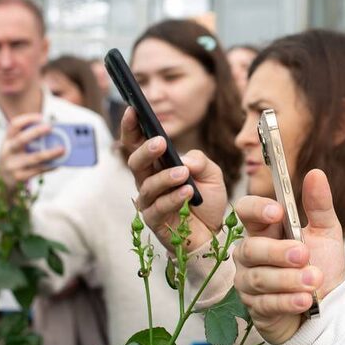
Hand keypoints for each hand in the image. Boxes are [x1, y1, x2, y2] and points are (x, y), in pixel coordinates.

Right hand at [0, 113, 63, 186]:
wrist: (3, 181)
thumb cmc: (16, 159)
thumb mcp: (16, 147)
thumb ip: (29, 140)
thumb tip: (54, 135)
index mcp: (7, 140)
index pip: (14, 125)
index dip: (27, 119)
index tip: (40, 117)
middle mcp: (7, 151)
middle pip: (21, 139)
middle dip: (36, 132)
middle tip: (50, 127)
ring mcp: (12, 165)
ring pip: (35, 157)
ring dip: (50, 152)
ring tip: (62, 149)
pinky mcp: (20, 176)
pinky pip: (39, 170)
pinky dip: (50, 166)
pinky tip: (59, 163)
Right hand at [121, 107, 228, 253]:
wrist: (213, 234)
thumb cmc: (207, 202)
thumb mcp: (212, 175)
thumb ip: (201, 161)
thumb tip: (184, 160)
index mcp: (157, 165)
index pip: (138, 143)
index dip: (132, 127)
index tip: (134, 110)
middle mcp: (148, 181)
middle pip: (135, 162)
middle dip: (146, 150)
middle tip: (161, 142)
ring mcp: (149, 202)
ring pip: (147, 186)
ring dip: (165, 177)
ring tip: (183, 174)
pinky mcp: (154, 221)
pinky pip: (158, 208)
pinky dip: (173, 198)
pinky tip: (188, 193)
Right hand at [233, 169, 344, 344]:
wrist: (328, 308)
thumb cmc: (322, 266)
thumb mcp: (326, 234)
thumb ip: (319, 205)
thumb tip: (316, 172)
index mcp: (265, 229)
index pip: (245, 211)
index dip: (256, 209)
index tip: (278, 211)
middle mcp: (250, 253)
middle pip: (250, 247)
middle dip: (278, 252)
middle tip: (304, 254)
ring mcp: (249, 282)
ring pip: (258, 277)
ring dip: (289, 279)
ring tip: (314, 281)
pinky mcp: (255, 308)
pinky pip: (265, 303)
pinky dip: (288, 301)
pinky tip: (305, 301)